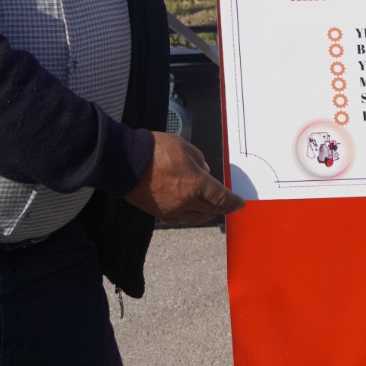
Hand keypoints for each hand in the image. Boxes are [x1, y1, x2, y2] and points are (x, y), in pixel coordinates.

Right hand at [124, 131, 245, 223]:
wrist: (125, 161)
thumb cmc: (154, 150)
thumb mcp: (184, 147)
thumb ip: (199, 160)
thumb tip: (205, 171)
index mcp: (196, 183)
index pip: (221, 198)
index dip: (233, 202)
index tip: (240, 203)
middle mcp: (186, 201)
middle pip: (211, 210)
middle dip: (222, 208)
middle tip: (227, 205)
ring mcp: (171, 209)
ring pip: (196, 217)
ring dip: (207, 214)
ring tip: (212, 209)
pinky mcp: (158, 213)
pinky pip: (180, 219)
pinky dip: (190, 215)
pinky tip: (191, 211)